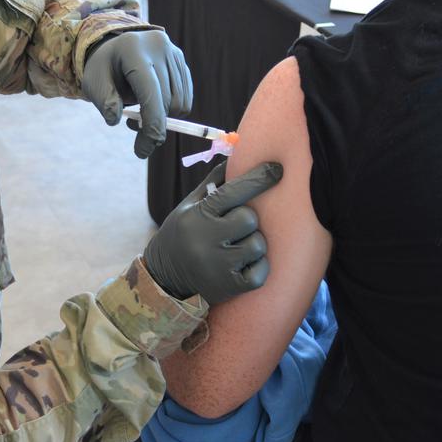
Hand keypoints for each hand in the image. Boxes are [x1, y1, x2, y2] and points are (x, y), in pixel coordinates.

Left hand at [83, 31, 191, 157]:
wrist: (115, 47)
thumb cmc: (103, 69)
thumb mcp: (94, 83)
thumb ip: (104, 102)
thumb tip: (114, 120)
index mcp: (133, 51)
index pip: (151, 93)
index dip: (151, 125)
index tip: (142, 151)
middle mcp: (159, 47)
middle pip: (168, 102)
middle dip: (153, 126)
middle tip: (132, 127)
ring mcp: (173, 52)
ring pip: (180, 104)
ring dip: (163, 118)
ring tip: (140, 112)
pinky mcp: (181, 60)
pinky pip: (185, 98)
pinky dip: (172, 110)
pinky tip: (153, 103)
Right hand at [144, 162, 282, 304]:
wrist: (164, 278)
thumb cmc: (182, 234)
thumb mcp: (189, 206)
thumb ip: (214, 184)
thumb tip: (238, 154)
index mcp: (197, 216)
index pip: (234, 192)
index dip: (259, 178)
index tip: (277, 169)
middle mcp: (205, 240)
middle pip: (249, 219)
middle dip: (247, 220)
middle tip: (235, 227)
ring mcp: (217, 266)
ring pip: (257, 245)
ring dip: (253, 244)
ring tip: (237, 247)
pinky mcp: (228, 287)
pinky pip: (260, 272)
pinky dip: (257, 268)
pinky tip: (242, 265)